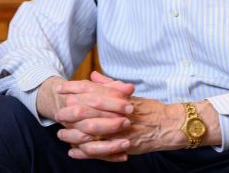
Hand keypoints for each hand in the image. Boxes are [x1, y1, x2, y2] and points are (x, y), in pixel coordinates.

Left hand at [57, 73, 187, 160]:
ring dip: (74, 133)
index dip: (75, 88)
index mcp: (120, 97)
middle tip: (57, 112)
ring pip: (92, 130)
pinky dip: (85, 152)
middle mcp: (119, 111)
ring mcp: (121, 129)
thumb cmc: (151, 110)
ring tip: (61, 135)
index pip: (93, 89)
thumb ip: (111, 85)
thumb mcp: (131, 95)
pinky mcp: (123, 144)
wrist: (171, 125)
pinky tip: (73, 152)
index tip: (61, 88)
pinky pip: (100, 150)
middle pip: (89, 108)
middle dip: (70, 110)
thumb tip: (94, 76)